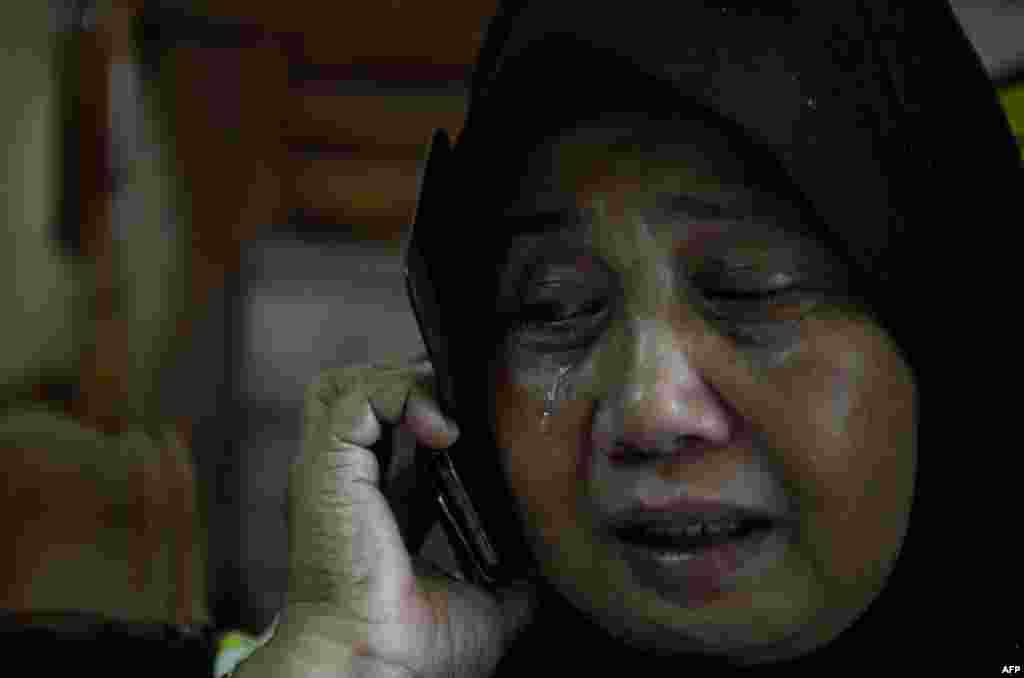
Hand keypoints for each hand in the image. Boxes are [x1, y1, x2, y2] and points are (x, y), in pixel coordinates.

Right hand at [237, 361, 534, 677]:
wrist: (376, 669)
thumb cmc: (413, 651)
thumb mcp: (484, 602)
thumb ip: (512, 575)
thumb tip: (548, 562)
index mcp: (375, 508)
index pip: (393, 432)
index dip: (435, 412)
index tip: (483, 422)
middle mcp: (345, 483)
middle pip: (359, 395)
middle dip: (411, 384)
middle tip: (461, 405)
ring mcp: (329, 472)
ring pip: (349, 384)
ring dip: (405, 383)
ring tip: (450, 413)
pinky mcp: (326, 467)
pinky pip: (356, 398)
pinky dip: (402, 396)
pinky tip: (443, 429)